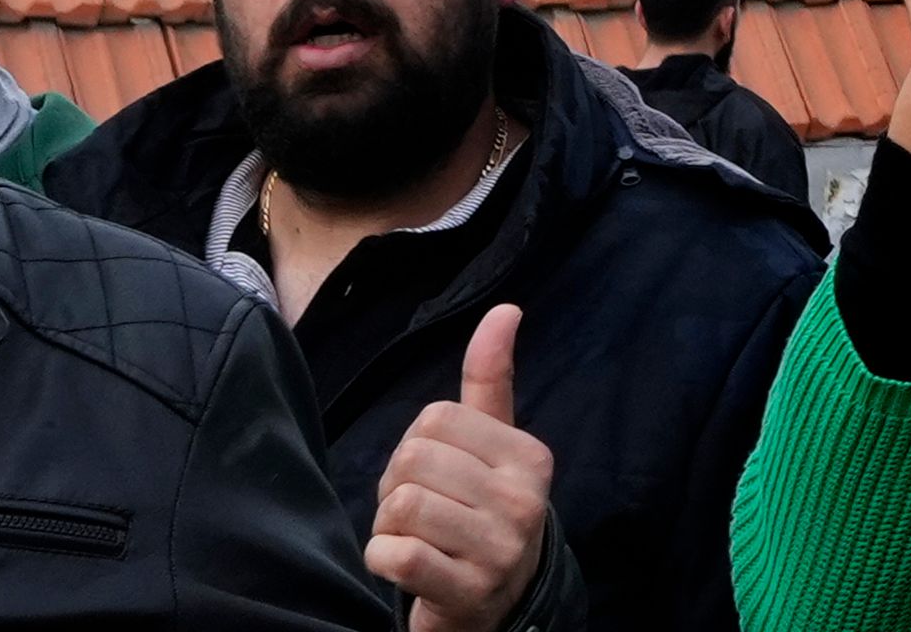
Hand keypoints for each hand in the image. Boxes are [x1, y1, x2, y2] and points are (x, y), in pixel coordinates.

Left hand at [369, 304, 558, 631]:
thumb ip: (491, 381)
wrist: (498, 606)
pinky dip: (381, 558)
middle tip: (418, 514)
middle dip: (396, 487)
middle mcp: (524, 500)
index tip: (436, 477)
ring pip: (403, 507)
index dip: (416, 446)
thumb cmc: (484, 514)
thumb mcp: (494, 447)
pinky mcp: (467, 591)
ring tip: (412, 539)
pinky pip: (395, 554)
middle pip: (414, 461)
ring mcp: (499, 550)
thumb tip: (505, 308)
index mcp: (530, 456)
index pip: (437, 419)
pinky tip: (402, 566)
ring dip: (387, 527)